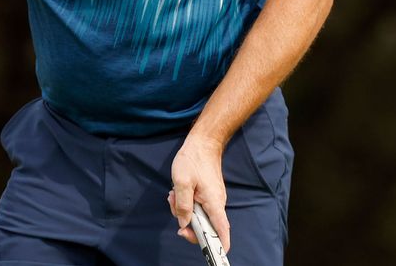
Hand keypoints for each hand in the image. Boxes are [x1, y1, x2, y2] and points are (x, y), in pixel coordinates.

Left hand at [167, 133, 230, 251]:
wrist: (203, 142)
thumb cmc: (193, 159)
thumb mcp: (181, 183)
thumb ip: (183, 206)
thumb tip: (184, 224)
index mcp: (214, 203)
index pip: (222, 232)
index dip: (218, 246)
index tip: (210, 253)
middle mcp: (216, 204)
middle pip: (204, 226)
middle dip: (186, 222)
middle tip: (174, 206)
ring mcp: (212, 200)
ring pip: (197, 215)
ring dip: (182, 209)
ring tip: (173, 194)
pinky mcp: (207, 195)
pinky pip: (196, 206)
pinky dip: (185, 203)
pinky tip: (177, 192)